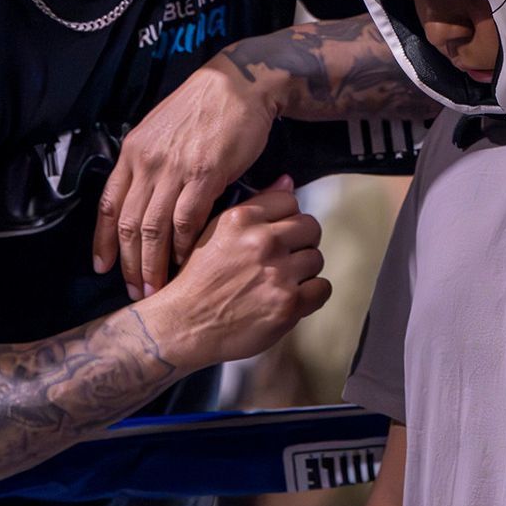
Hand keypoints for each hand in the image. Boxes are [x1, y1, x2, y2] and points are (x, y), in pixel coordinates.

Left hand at [93, 53, 280, 299]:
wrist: (240, 83)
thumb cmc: (205, 107)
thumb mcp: (162, 129)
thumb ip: (150, 163)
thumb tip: (145, 198)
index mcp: (132, 151)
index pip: (107, 206)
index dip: (103, 242)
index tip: (103, 268)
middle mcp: (147, 161)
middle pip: (128, 224)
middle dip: (129, 264)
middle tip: (136, 291)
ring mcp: (174, 168)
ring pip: (153, 228)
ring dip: (154, 264)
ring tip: (157, 288)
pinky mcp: (205, 173)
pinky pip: (186, 220)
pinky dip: (184, 246)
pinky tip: (186, 261)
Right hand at [151, 177, 328, 365]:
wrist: (183, 325)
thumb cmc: (197, 280)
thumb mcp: (214, 231)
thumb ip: (255, 205)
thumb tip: (288, 181)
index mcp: (241, 219)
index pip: (290, 201)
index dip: (286, 219)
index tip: (278, 234)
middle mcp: (262, 242)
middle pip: (310, 227)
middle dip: (300, 242)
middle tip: (284, 259)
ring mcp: (277, 273)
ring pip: (316, 259)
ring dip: (303, 271)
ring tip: (280, 281)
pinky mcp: (288, 304)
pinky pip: (322, 288)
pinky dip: (310, 295)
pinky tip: (290, 298)